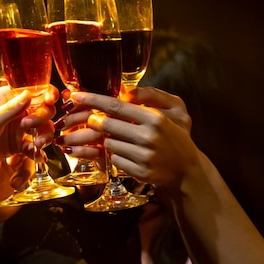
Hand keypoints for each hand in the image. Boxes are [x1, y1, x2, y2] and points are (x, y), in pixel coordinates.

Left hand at [0, 84, 58, 172]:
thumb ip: (11, 109)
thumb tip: (30, 93)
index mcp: (6, 98)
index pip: (33, 91)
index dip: (46, 94)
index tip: (51, 101)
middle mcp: (14, 111)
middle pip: (42, 110)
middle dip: (43, 119)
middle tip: (30, 127)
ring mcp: (15, 128)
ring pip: (40, 129)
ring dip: (43, 135)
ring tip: (37, 145)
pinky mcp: (15, 145)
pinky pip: (32, 145)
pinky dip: (35, 150)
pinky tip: (33, 155)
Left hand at [60, 87, 199, 189]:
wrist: (186, 170)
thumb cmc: (174, 137)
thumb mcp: (169, 112)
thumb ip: (146, 100)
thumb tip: (121, 92)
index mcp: (155, 118)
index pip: (116, 106)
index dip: (93, 100)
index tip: (76, 95)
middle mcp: (149, 137)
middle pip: (107, 125)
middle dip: (96, 122)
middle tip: (95, 120)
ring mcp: (143, 156)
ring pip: (109, 144)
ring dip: (109, 141)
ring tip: (125, 141)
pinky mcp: (139, 172)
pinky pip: (115, 160)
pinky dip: (117, 156)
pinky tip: (129, 155)